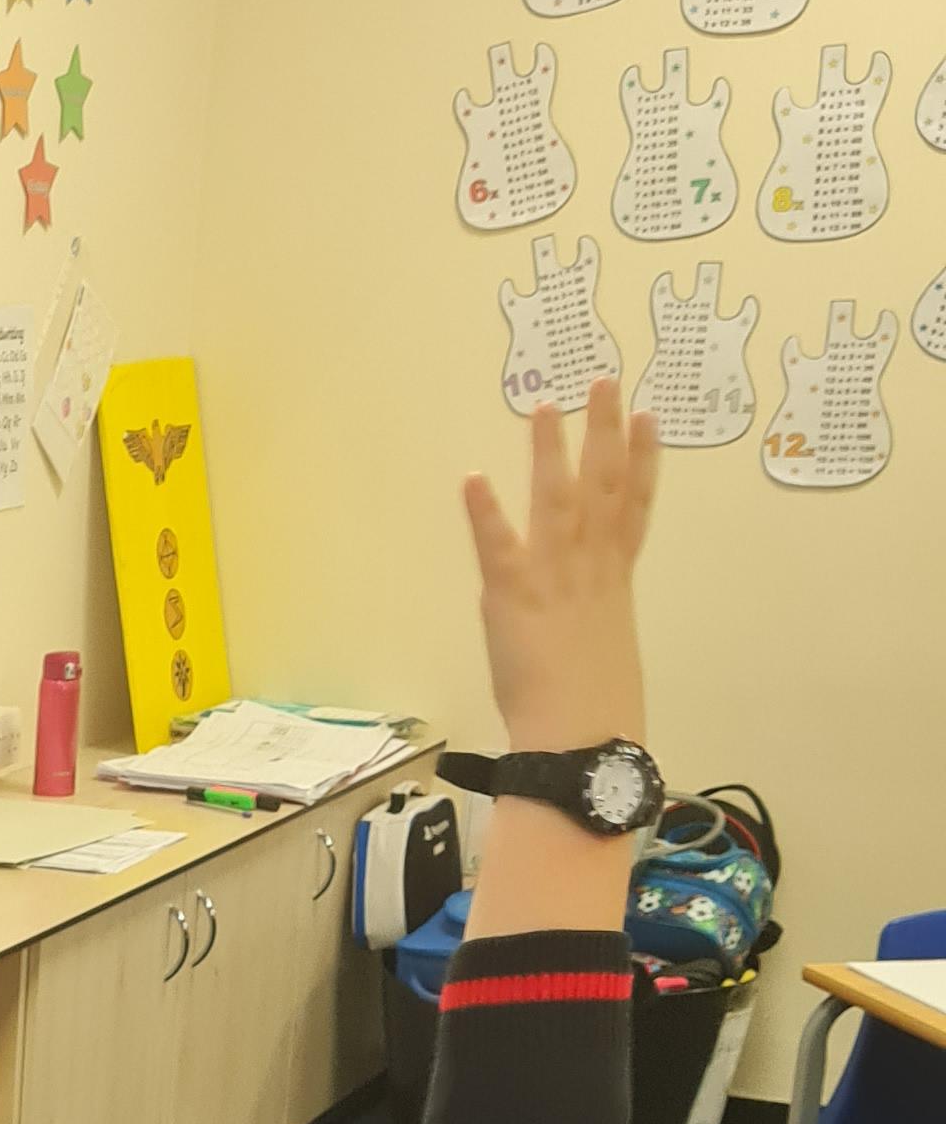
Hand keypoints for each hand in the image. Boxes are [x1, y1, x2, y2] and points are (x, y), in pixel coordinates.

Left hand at [458, 375, 656, 753]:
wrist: (582, 742)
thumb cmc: (597, 713)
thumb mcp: (607, 652)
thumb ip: (596, 620)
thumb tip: (591, 616)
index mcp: (615, 583)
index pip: (634, 509)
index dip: (642, 460)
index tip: (648, 417)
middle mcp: (591, 570)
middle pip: (604, 489)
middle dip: (605, 433)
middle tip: (606, 380)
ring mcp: (554, 580)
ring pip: (557, 503)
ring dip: (550, 454)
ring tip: (544, 408)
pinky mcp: (514, 598)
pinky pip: (499, 548)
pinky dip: (486, 513)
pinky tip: (474, 477)